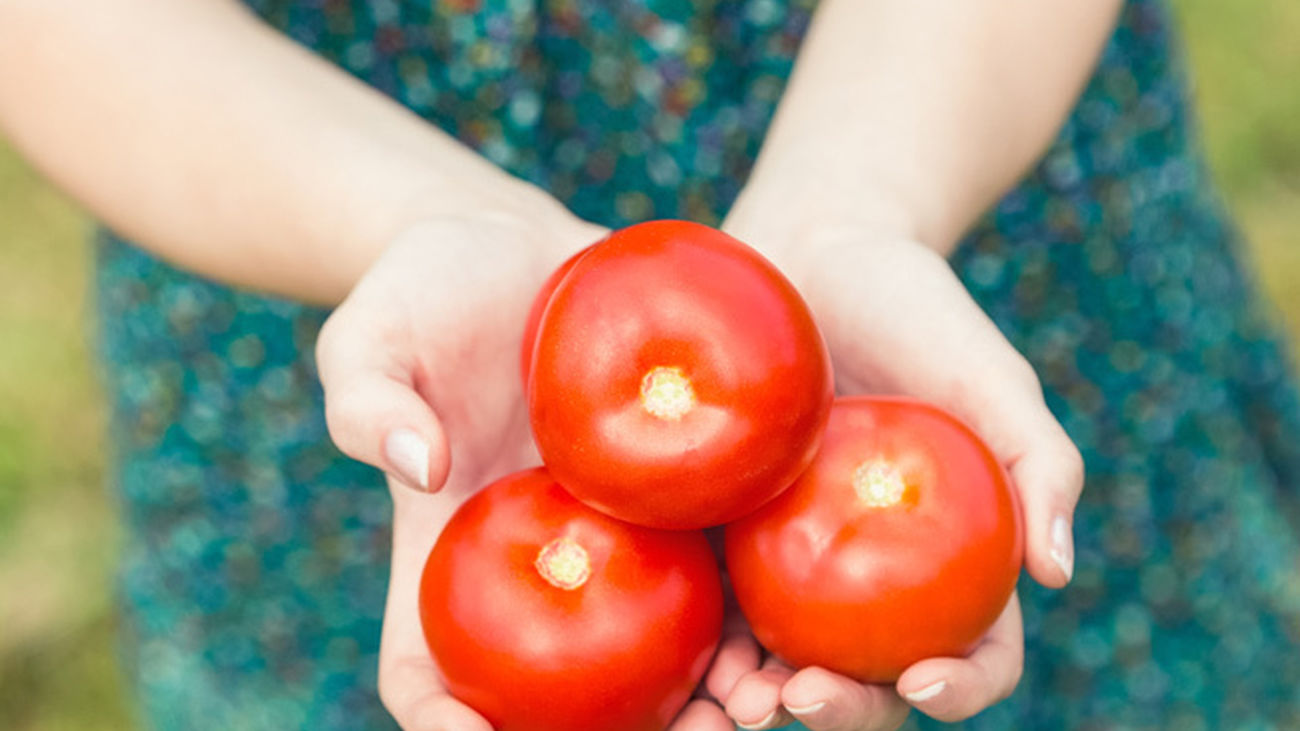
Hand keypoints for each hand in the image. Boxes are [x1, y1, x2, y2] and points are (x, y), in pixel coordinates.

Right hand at [315, 210, 736, 729]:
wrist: (519, 245)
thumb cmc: (426, 288)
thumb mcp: (373, 331)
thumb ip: (367, 395)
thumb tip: (419, 465)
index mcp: (448, 552)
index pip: (425, 667)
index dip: (441, 720)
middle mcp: (536, 564)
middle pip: (561, 692)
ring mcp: (611, 535)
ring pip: (656, 650)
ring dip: (709, 696)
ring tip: (763, 700)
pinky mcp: (676, 491)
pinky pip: (717, 564)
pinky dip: (754, 609)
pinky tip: (801, 620)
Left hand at [707, 211, 1083, 727]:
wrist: (813, 247)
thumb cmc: (916, 307)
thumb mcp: (990, 376)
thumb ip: (1038, 464)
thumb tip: (1056, 573)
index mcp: (951, 555)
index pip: (975, 648)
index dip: (960, 684)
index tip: (921, 679)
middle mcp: (872, 571)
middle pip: (869, 674)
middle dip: (844, 708)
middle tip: (803, 699)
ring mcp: (793, 555)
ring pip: (782, 655)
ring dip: (760, 696)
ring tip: (735, 700)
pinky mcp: (722, 525)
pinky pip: (712, 595)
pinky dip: (702, 638)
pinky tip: (684, 647)